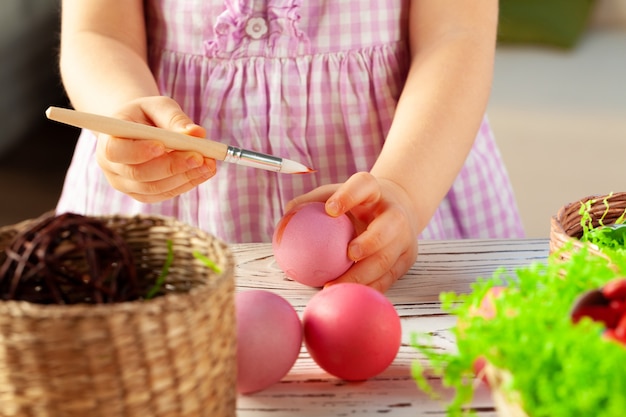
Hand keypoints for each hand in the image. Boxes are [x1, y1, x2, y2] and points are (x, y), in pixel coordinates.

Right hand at [95, 96, 216, 202]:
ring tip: (209, 164)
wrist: (139, 129)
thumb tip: (197, 133)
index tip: (162, 146)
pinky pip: (165, 193)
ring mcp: (126, 185)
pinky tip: (204, 171)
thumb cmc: (147, 115)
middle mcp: (112, 167)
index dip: (138, 151)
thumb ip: (175, 118)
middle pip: (139, 174)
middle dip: (172, 166)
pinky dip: (187, 183)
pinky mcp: (143, 195)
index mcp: (108, 140)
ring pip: (155, 187)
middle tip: (199, 157)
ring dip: (185, 177)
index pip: (116, 151)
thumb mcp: (158, 106)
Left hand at [286, 172, 418, 291]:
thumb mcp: (337, 194)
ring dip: (362, 276)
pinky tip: (345, 296)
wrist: (397, 211)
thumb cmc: (357, 204)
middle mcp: (395, 214)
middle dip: (371, 242)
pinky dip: (366, 289)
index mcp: (375, 191)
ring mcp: (405, 239)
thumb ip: (313, 201)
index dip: (349, 196)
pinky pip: (386, 279)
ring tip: (333, 286)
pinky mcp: (406, 260)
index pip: (364, 186)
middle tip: (348, 254)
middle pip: (388, 228)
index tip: (329, 209)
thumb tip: (288, 213)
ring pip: (387, 260)